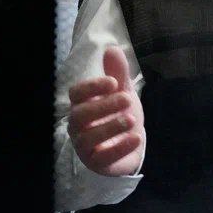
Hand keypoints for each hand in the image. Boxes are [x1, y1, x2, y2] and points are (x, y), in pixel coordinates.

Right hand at [68, 46, 144, 175]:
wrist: (130, 145)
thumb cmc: (119, 115)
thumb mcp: (122, 93)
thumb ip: (118, 74)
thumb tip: (112, 49)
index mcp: (82, 105)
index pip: (76, 94)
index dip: (91, 87)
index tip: (113, 82)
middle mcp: (78, 126)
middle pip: (80, 115)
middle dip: (103, 106)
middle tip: (127, 99)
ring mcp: (85, 146)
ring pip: (88, 138)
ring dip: (110, 127)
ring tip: (132, 119)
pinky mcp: (97, 163)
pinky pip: (103, 158)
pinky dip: (120, 147)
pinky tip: (137, 138)